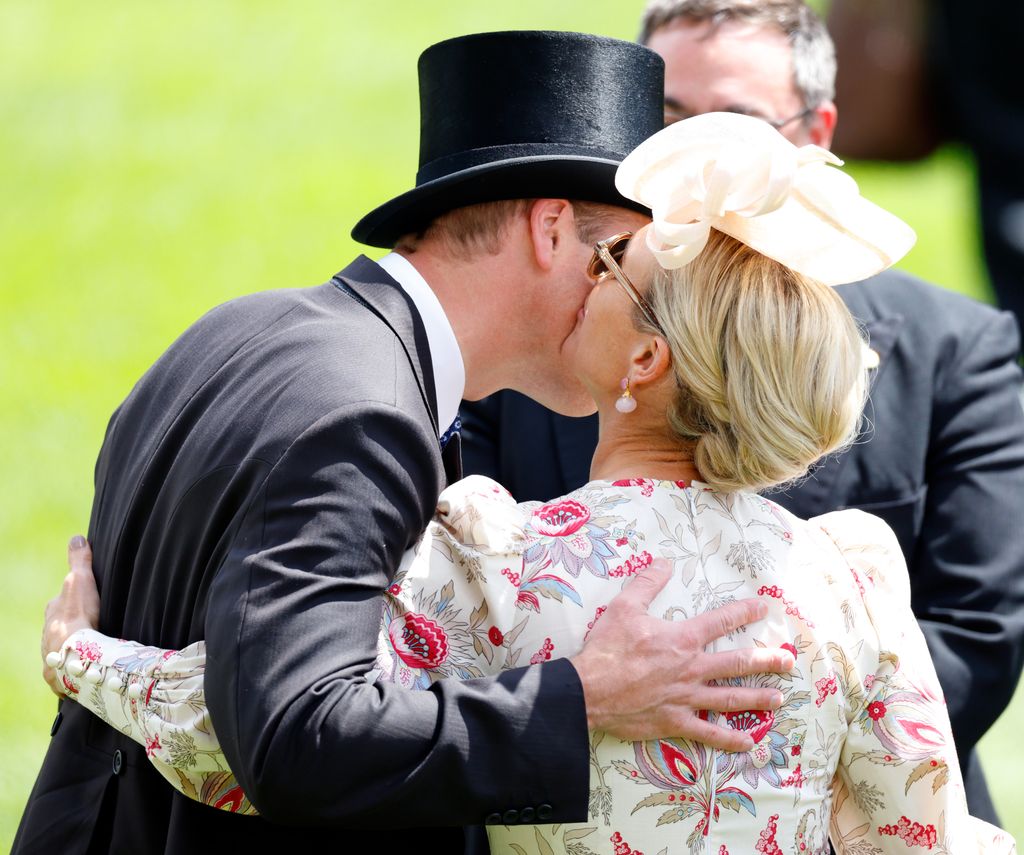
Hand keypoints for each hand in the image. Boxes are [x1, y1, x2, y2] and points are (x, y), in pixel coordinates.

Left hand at [41, 535, 100, 695]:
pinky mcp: (58, 679)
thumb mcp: (81, 580)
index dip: (70, 602)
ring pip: (60, 652)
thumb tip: (76, 537)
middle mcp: (46, 636)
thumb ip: (79, 560)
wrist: (76, 655)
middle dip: (69, 629)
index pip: (59, 604)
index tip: (82, 603)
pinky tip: (82, 674)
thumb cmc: (79, 616)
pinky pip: (64, 676)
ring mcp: (51, 657)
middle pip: (58, 629)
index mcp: (52, 613)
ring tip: (88, 654)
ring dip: (70, 652)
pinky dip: (72, 674)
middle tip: (88, 629)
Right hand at [570, 558, 792, 750]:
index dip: (743, 611)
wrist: (589, 689)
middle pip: (737, 663)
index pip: (720, 621)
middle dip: (766, 660)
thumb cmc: (607, 647)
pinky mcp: (675, 722)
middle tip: (788, 660)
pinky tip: (748, 743)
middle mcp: (691, 668)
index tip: (763, 607)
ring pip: (731, 698)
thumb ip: (647, 583)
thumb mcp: (624, 606)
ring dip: (758, 698)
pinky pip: (708, 733)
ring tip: (778, 699)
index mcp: (682, 639)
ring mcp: (686, 698)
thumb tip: (664, 562)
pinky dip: (730, 739)